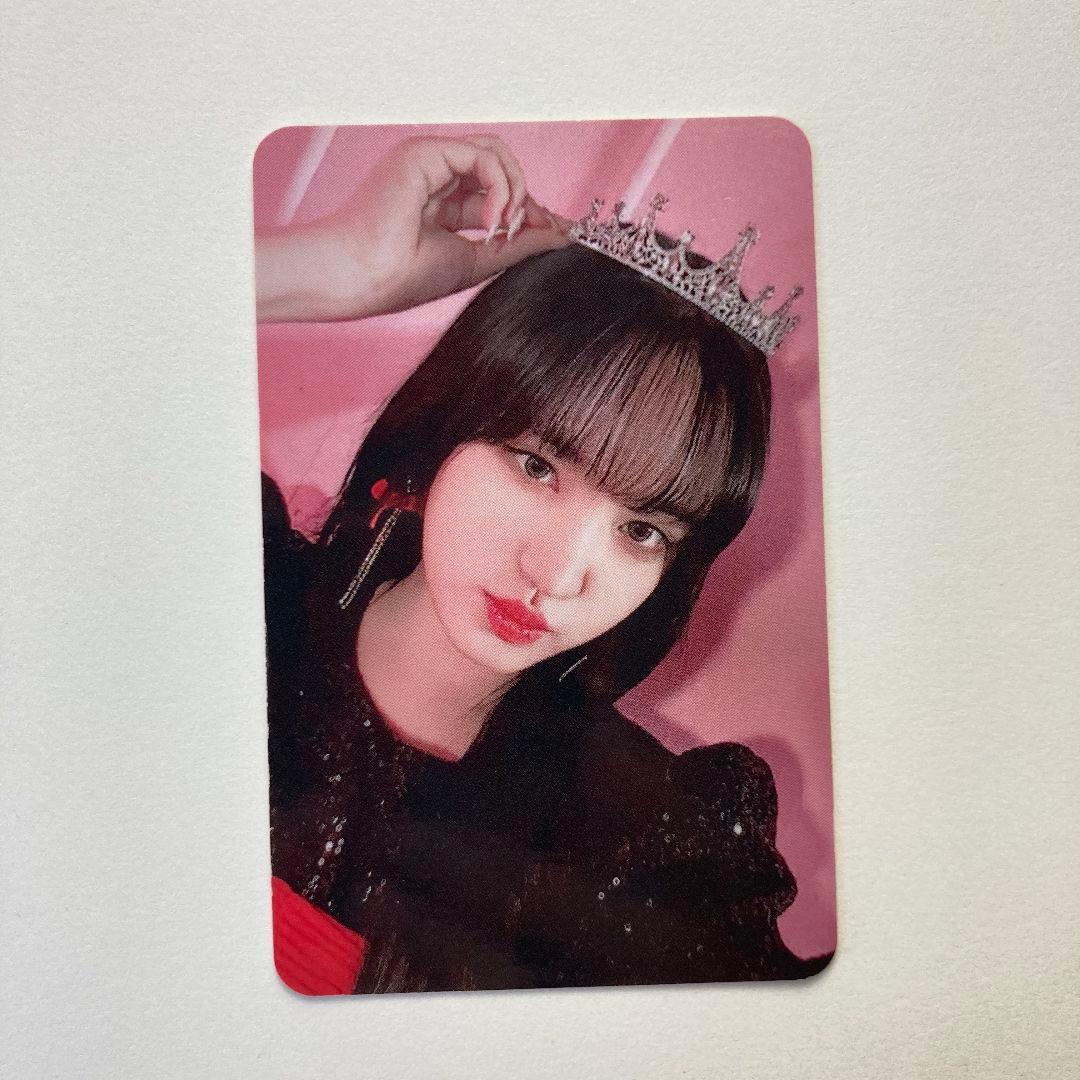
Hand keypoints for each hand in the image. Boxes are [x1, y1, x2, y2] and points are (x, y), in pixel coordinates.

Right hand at [256, 134, 571, 322]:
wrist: (363, 278)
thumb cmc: (402, 277)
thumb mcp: (476, 260)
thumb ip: (517, 244)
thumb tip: (561, 235)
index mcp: (441, 202)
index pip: (498, 191)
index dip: (529, 209)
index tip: (559, 232)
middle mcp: (436, 176)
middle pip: (502, 168)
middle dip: (526, 199)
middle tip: (530, 232)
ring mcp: (429, 161)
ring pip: (497, 154)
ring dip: (514, 192)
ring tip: (501, 228)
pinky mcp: (424, 153)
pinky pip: (483, 155)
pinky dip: (500, 187)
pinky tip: (491, 219)